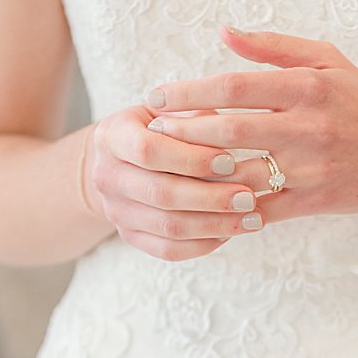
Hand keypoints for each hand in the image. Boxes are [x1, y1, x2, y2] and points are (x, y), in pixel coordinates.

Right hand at [83, 104, 265, 262]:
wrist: (126, 157)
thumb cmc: (161, 124)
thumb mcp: (173, 108)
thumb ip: (196, 117)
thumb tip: (236, 134)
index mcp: (112, 136)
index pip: (148, 150)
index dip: (190, 158)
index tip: (230, 160)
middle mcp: (106, 176)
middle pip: (159, 194)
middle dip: (209, 197)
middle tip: (249, 197)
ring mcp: (115, 210)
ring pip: (167, 227)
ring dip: (214, 225)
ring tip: (252, 218)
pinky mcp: (129, 236)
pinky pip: (168, 250)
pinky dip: (203, 244)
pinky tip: (231, 232)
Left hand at [145, 26, 357, 224]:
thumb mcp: (326, 61)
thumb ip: (272, 47)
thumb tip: (223, 31)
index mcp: (307, 87)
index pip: (234, 86)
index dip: (189, 92)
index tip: (156, 96)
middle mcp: (309, 127)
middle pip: (230, 130)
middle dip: (183, 131)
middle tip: (150, 132)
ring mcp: (310, 168)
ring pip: (240, 173)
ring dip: (197, 172)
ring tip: (164, 167)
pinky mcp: (313, 201)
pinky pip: (260, 208)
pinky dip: (226, 207)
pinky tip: (196, 203)